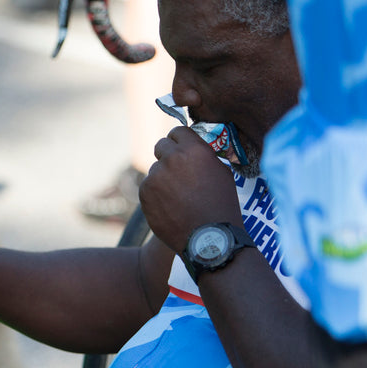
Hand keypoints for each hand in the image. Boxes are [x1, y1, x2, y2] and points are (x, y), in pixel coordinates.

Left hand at [140, 126, 242, 252]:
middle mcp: (172, 158)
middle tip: (176, 170)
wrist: (208, 236)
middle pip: (161, 146)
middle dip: (168, 155)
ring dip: (163, 177)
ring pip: (155, 169)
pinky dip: (155, 194)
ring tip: (178, 196)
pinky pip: (148, 187)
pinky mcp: (145, 193)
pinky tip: (170, 206)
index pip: (177, 131)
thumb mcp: (221, 172)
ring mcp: (155, 176)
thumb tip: (191, 148)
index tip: (180, 149)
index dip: (179, 140)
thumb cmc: (221, 205)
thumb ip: (203, 156)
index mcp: (194, 149)